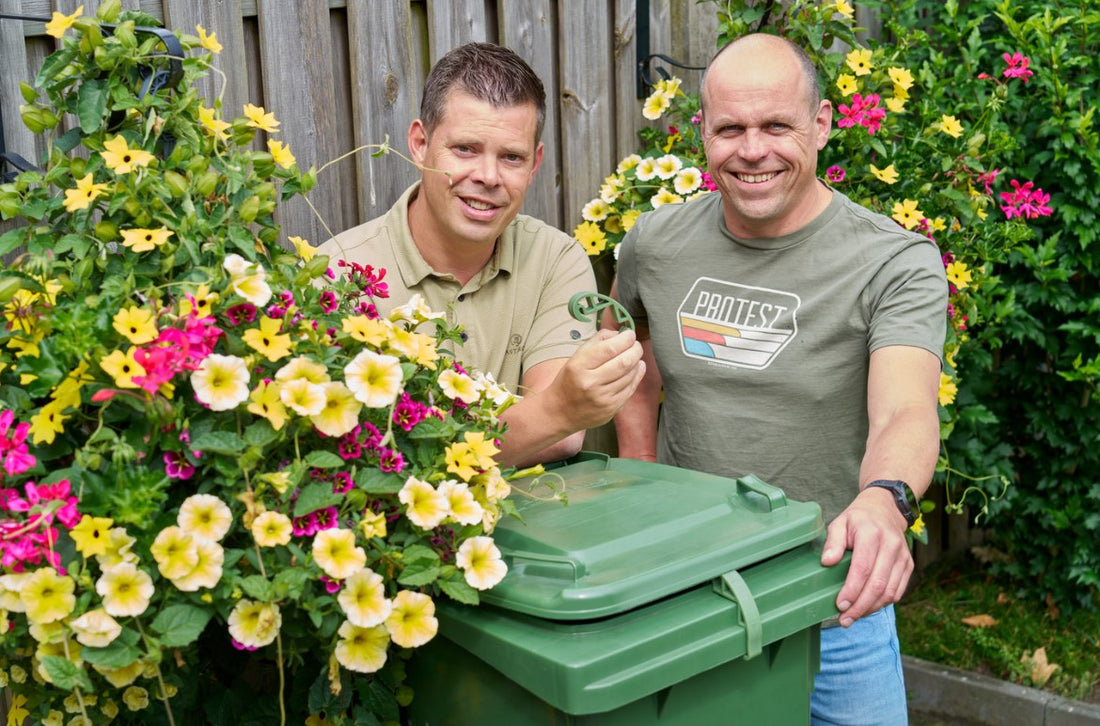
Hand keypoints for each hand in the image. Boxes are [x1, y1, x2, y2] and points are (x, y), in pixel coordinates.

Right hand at [546, 328, 644, 428]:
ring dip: (637, 362)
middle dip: (636, 350)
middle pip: (624, 362)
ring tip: (635, 356)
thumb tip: (620, 334)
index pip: (610, 348)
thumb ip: (597, 341)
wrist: (559, 412)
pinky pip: (630, 389)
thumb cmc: (569, 380)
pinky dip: (637, 376)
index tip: (629, 334)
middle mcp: (590, 383)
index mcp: (579, 366)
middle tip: (636, 345)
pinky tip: (637, 368)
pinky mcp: (610, 409)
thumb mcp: (576, 357)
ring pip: (630, 375)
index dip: (625, 339)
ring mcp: (602, 398)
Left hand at [821, 486, 913, 626]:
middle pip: (877, 584)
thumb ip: (832, 541)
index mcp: (872, 534)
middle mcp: (891, 546)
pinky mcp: (908, 566)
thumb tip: (827, 562)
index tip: (840, 605)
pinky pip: (897, 591)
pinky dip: (882, 604)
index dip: (852, 590)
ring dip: (870, 609)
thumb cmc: (858, 519)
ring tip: (853, 617)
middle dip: (860, 606)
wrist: (885, 509)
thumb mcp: (840, 522)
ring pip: (889, 592)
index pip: (863, 568)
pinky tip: (867, 608)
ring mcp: (903, 557)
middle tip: (844, 619)